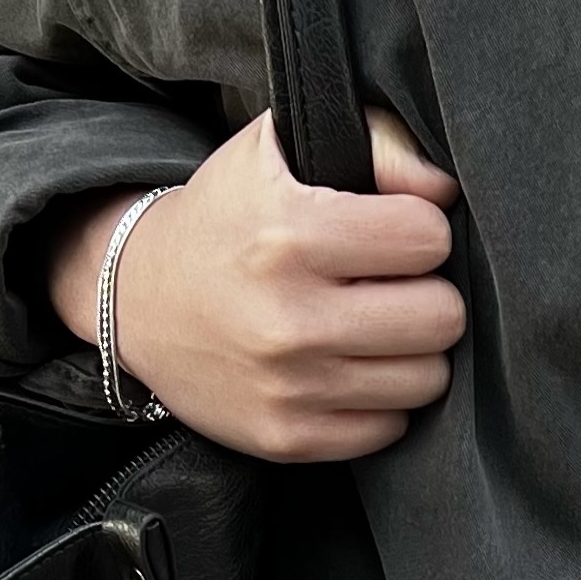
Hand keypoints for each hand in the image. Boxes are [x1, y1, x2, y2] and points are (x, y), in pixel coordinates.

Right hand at [40, 106, 462, 460]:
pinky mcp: (287, 437)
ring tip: (372, 328)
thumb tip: (444, 188)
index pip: (427, 237)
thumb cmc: (227, 218)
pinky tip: (347, 369)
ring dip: (410, 352)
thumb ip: (376, 142)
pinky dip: (380, 401)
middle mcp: (289, 317)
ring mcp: (289, 385)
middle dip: (427, 295)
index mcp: (291, 235)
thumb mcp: (279, 150)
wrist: (136, 300)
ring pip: (427, 378)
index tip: (391, 234)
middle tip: (392, 287)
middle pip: (441, 316)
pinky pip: (390, 427)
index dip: (419, 230)